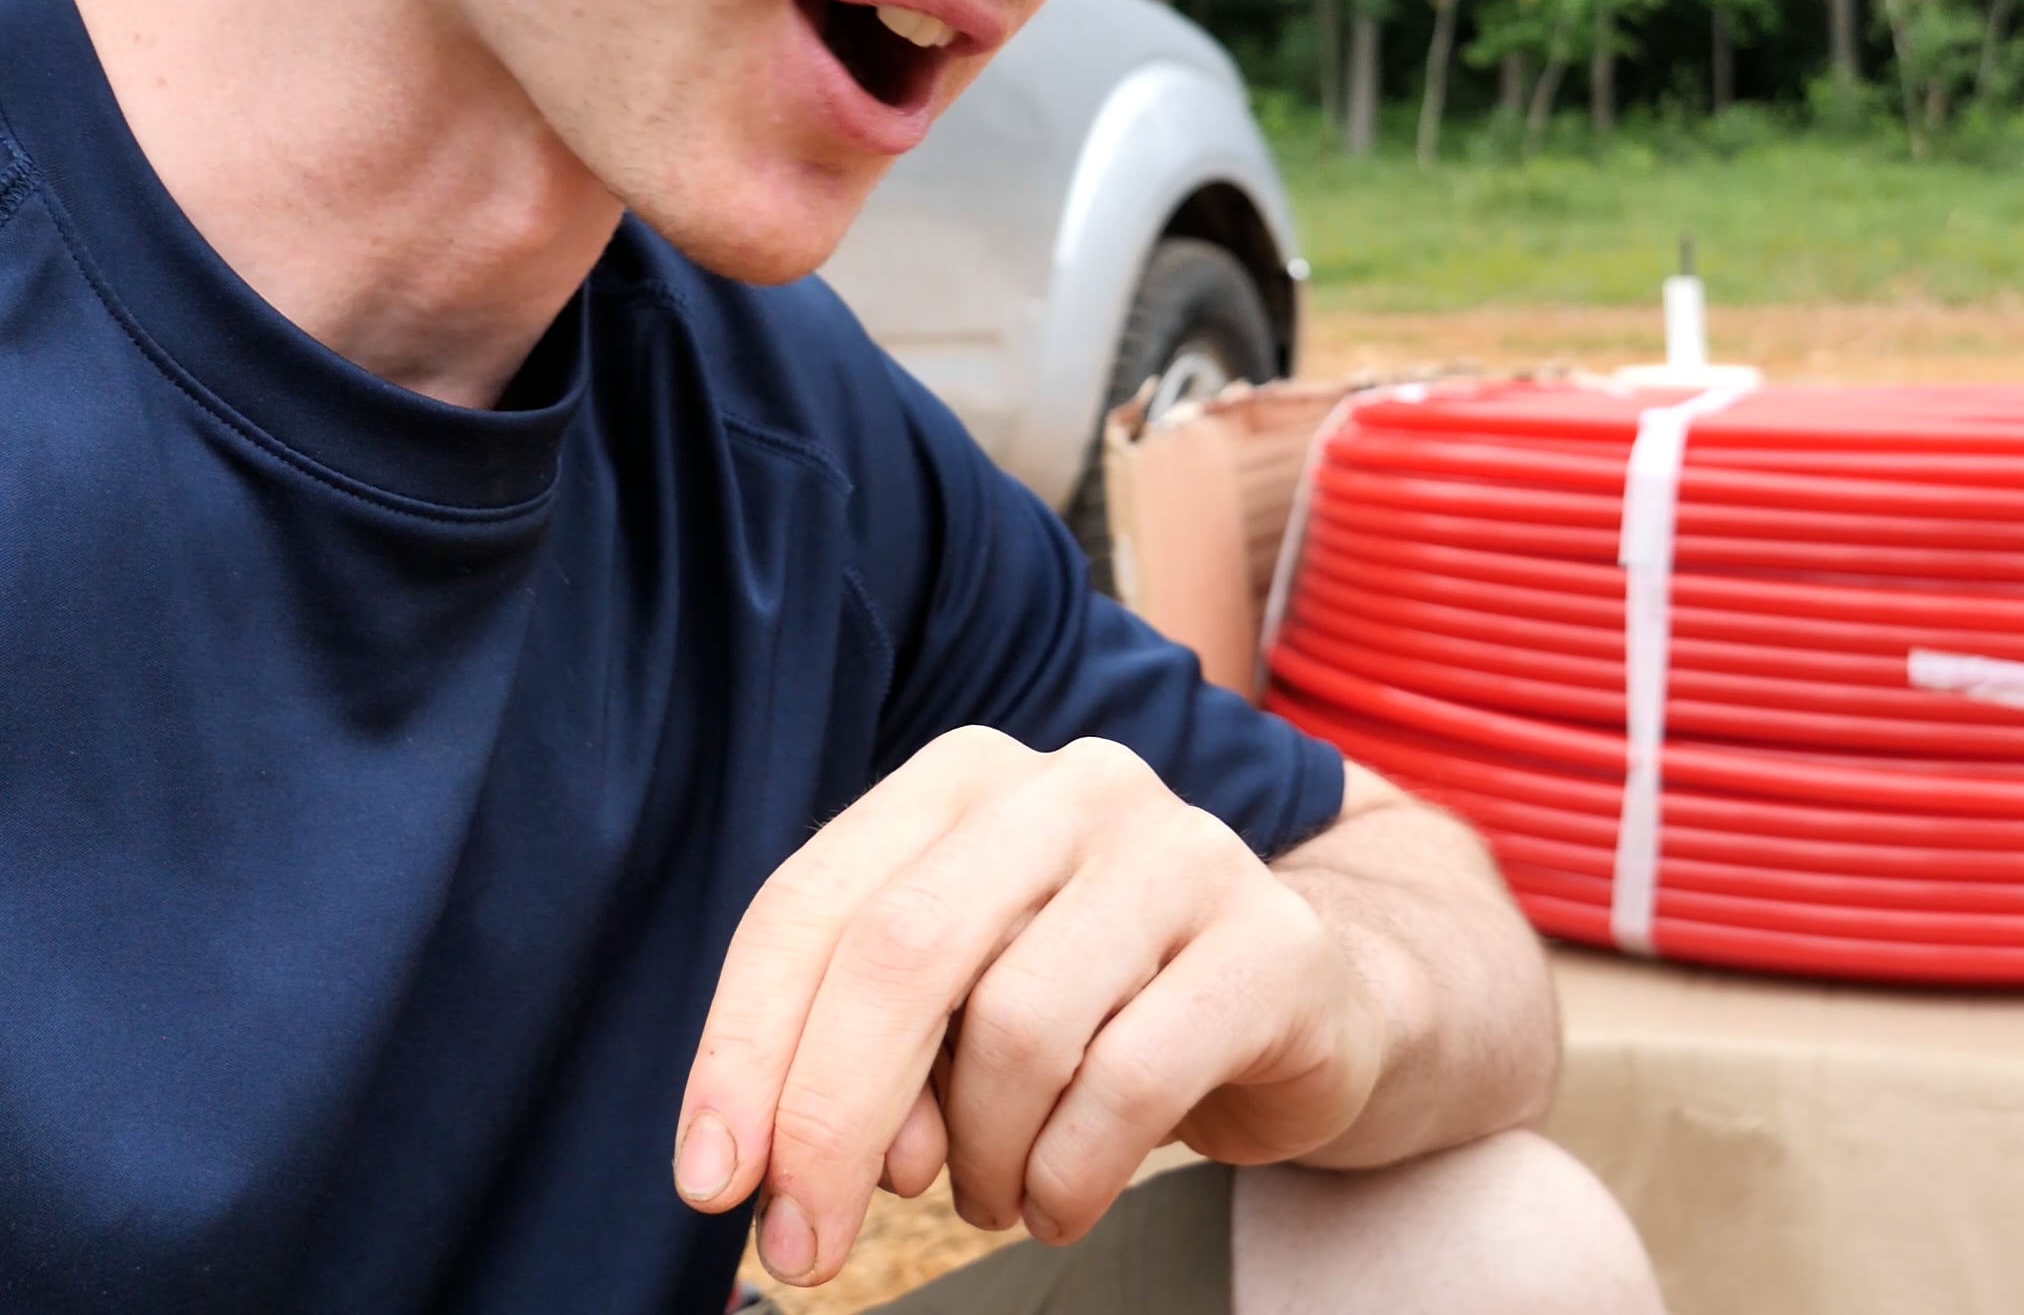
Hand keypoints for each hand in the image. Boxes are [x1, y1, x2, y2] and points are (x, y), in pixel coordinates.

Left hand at [671, 727, 1387, 1286]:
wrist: (1312, 1003)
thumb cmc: (1099, 1007)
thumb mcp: (962, 1005)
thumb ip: (872, 1051)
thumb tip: (788, 1162)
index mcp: (964, 780)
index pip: (812, 905)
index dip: (745, 1051)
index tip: (710, 1184)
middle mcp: (1071, 786)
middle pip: (903, 953)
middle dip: (833, 1120)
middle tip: (806, 1244)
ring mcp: (1183, 850)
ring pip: (1016, 1029)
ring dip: (979, 1158)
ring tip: (991, 1192)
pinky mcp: (1271, 940)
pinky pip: (1128, 1082)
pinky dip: (1069, 1175)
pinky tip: (1062, 1197)